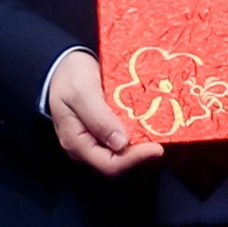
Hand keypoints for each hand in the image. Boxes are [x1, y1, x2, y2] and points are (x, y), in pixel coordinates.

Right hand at [46, 47, 164, 176]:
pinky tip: (148, 123)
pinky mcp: (103, 132)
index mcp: (76, 143)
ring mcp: (94, 140)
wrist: (65, 62)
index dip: (134, 160)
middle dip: (140, 153)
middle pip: (118, 163)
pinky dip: (136, 134)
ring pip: (122, 153)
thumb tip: (121, 144)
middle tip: (162, 138)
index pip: (109, 165)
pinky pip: (122, 139)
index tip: (156, 148)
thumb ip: (99, 119)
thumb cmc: (70, 76)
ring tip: (159, 130)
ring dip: (141, 144)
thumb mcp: (81, 92)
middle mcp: (85, 148)